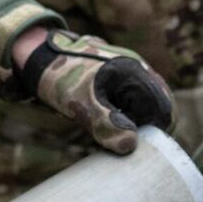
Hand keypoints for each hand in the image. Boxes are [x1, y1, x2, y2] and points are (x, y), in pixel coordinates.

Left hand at [12, 28, 173, 153]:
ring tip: (111, 131)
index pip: (164, 108)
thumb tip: (129, 145)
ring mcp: (130, 72)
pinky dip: (125, 113)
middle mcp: (138, 69)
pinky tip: (106, 120)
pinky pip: (134, 99)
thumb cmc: (60, 76)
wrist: (38, 54)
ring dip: (135, 120)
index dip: (155, 132)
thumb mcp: (81, 103)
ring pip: (145, 103)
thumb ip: (105, 124)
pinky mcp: (120, 77)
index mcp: (134, 73)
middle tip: (122, 141)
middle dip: (145, 127)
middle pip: (158, 106)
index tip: (135, 146)